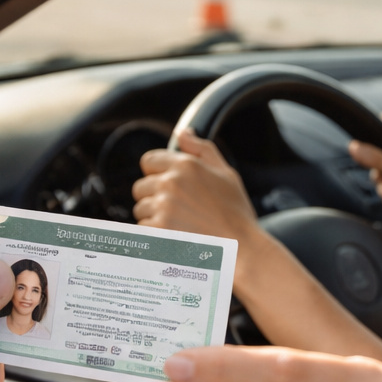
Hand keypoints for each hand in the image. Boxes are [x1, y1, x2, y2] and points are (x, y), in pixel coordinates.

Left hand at [134, 130, 260, 246]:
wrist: (241, 249)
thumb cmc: (236, 213)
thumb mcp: (226, 173)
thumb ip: (201, 149)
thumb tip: (182, 132)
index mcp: (186, 165)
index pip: (148, 161)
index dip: (156, 173)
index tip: (169, 186)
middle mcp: (170, 183)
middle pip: (140, 187)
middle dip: (154, 197)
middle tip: (178, 210)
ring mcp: (163, 207)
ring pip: (141, 209)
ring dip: (154, 217)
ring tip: (180, 225)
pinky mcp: (158, 230)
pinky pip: (143, 228)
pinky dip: (155, 234)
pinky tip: (176, 236)